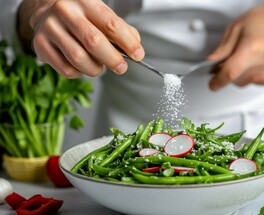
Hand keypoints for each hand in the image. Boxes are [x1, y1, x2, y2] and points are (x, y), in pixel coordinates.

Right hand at [18, 0, 144, 77]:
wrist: (47, 13)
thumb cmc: (81, 17)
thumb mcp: (102, 16)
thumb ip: (122, 30)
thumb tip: (135, 47)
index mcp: (85, 2)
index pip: (111, 24)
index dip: (128, 43)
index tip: (138, 55)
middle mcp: (65, 12)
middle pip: (93, 42)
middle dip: (112, 59)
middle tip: (121, 67)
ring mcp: (50, 28)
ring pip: (79, 59)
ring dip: (95, 68)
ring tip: (99, 66)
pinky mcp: (40, 45)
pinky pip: (66, 69)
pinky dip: (80, 73)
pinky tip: (82, 66)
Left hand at [207, 3, 263, 89]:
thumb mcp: (237, 27)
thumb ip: (223, 47)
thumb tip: (212, 61)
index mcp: (252, 48)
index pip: (230, 73)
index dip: (217, 81)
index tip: (212, 84)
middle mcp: (262, 63)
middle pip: (234, 79)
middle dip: (226, 72)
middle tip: (228, 58)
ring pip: (242, 82)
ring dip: (237, 74)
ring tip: (244, 56)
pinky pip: (251, 82)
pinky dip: (247, 74)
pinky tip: (253, 61)